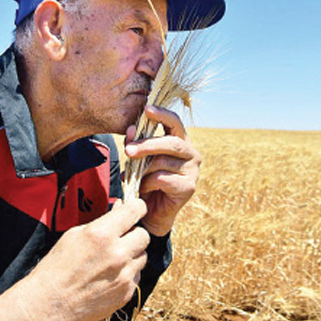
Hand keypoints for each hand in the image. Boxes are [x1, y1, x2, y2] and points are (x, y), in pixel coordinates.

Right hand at [0, 199, 149, 320]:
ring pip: (142, 256)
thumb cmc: (56, 269)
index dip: (136, 207)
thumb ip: (101, 222)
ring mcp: (124, 275)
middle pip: (144, 235)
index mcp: (102, 234)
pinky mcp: (126, 293)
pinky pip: (136, 276)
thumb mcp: (73, 235)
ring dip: (131, 255)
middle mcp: (117, 254)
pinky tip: (108, 277)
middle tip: (120, 238)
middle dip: (134, 234)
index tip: (135, 210)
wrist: (49, 306)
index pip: (135, 210)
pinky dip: (127, 274)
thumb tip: (120, 209)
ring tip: (111, 261)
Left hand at [124, 106, 201, 236]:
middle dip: (148, 145)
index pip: (175, 121)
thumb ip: (135, 143)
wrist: (151, 212)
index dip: (162, 113)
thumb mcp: (138, 159)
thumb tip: (130, 130)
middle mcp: (191, 153)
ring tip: (133, 177)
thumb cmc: (145, 181)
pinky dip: (148, 183)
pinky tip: (143, 188)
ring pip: (163, 162)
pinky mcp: (189, 187)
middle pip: (171, 142)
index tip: (147, 108)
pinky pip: (163, 179)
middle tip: (128, 151)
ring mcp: (193, 171)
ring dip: (143, 170)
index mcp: (180, 141)